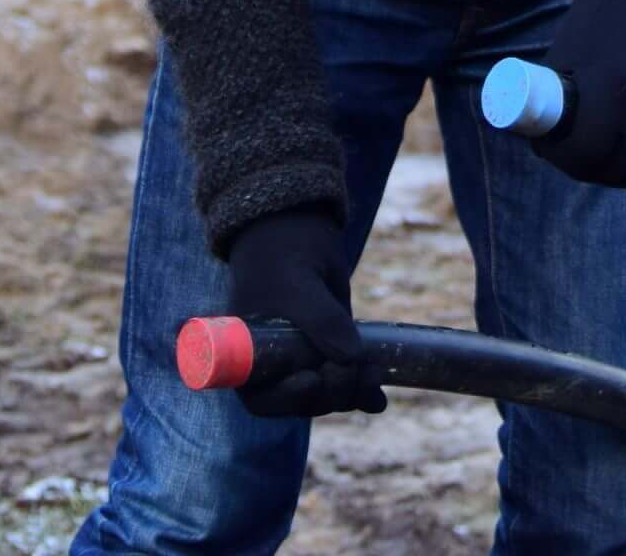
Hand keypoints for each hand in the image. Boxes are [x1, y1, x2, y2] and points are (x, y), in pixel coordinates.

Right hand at [221, 207, 384, 417]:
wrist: (298, 223)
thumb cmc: (282, 250)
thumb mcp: (298, 282)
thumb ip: (321, 319)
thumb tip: (351, 359)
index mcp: (246, 353)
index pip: (261, 397)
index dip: (285, 400)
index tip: (310, 380)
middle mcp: (273, 362)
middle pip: (299, 401)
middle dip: (329, 393)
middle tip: (350, 370)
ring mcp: (303, 358)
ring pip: (326, 394)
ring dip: (351, 392)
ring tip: (373, 374)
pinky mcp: (330, 349)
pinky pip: (345, 380)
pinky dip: (363, 391)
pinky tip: (379, 396)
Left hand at [531, 0, 625, 187]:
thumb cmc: (595, 25)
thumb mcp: (565, 56)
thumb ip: (551, 98)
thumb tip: (540, 142)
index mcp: (610, 87)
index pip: (587, 152)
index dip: (563, 159)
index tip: (551, 151)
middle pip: (615, 168)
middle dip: (588, 169)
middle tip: (574, 158)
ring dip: (621, 176)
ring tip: (603, 163)